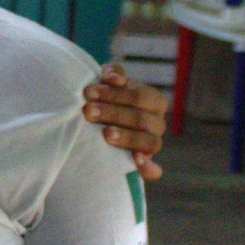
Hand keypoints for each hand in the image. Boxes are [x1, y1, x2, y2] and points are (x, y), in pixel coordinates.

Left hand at [84, 63, 167, 181]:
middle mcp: (157, 122)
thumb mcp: (108, 83)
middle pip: (140, 118)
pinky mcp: (146, 165)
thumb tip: (114, 78)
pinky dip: (148, 168)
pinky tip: (136, 162)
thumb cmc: (105, 99)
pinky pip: (154, 170)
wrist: (98, 125)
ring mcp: (152, 144)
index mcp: (152, 100)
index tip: (88, 93)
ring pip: (149, 141)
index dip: (115, 95)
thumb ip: (113, 74)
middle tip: (87, 111)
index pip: (139, 96)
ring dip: (127, 137)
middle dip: (112, 113)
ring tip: (105, 134)